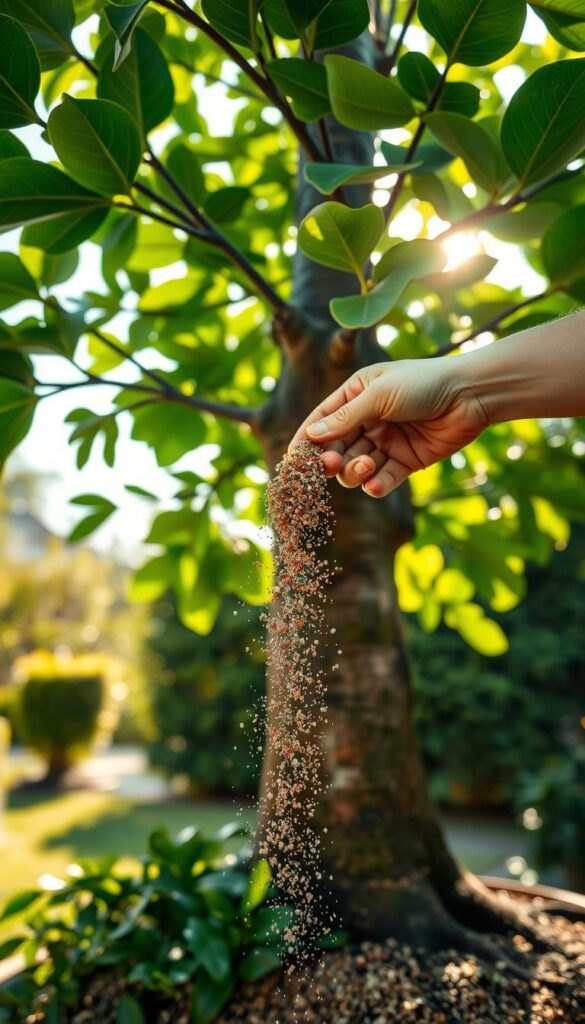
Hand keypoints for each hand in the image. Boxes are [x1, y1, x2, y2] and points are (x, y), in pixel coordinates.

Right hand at [289, 359, 488, 496]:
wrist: (471, 395)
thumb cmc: (424, 383)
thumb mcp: (379, 395)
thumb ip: (346, 418)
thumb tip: (312, 436)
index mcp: (357, 394)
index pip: (323, 419)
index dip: (307, 440)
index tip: (293, 460)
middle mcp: (369, 419)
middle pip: (337, 447)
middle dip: (331, 459)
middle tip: (329, 466)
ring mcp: (387, 442)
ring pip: (357, 467)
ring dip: (355, 472)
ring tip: (364, 468)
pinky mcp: (407, 461)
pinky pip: (384, 479)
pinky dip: (377, 485)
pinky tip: (375, 485)